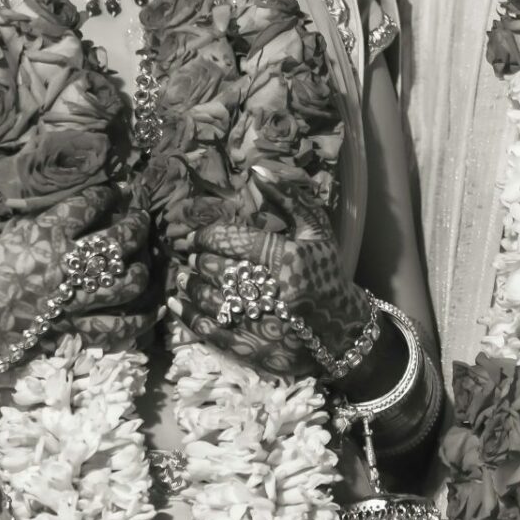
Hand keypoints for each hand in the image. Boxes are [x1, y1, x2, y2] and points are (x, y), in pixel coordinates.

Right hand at [0, 190, 153, 380]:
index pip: (88, 204)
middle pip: (117, 239)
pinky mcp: (68, 332)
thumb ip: (2, 212)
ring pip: (125, 282)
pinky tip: (151, 310)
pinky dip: (137, 321)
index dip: (107, 195)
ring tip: (145, 260)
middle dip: (136, 225)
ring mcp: (69, 300)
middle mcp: (63, 264)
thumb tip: (10, 192)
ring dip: (141, 269)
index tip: (115, 191)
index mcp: (41, 234)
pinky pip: (114, 328)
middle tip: (141, 218)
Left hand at [170, 185, 370, 381]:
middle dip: (198, 261)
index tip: (193, 236)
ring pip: (212, 299)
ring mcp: (265, 323)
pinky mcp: (256, 350)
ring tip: (182, 277)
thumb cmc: (326, 272)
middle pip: (220, 269)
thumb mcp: (316, 231)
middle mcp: (277, 290)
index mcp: (290, 258)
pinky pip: (212, 331)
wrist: (342, 330)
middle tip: (187, 256)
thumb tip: (256, 169)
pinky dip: (190, 316)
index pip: (236, 240)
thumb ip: (288, 197)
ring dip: (191, 286)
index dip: (207, 236)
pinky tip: (177, 304)